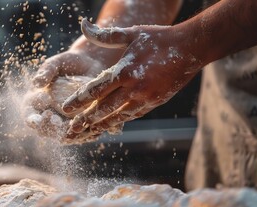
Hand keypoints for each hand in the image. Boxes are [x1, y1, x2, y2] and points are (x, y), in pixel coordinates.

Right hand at [26, 20, 126, 143]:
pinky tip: (95, 131)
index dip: (34, 121)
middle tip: (61, 124)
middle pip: (47, 132)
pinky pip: (84, 135)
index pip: (30, 117)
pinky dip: (89, 134)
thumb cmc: (69, 62)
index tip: (43, 116)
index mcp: (36, 104)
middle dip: (54, 131)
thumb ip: (46, 72)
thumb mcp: (57, 63)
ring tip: (80, 130)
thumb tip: (36, 83)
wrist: (91, 64)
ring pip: (66, 137)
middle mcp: (49, 117)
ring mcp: (65, 123)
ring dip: (73, 137)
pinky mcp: (82, 125)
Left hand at [63, 19, 202, 134]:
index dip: (79, 100)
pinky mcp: (154, 103)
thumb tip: (83, 25)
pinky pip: (133, 115)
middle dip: (86, 120)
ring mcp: (145, 98)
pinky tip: (109, 124)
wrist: (191, 48)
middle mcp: (134, 88)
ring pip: (118, 116)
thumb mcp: (131, 33)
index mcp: (125, 71)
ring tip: (87, 132)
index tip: (65, 108)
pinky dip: (119, 121)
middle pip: (104, 108)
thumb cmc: (158, 38)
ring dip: (100, 125)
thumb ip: (105, 35)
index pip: (96, 90)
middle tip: (71, 129)